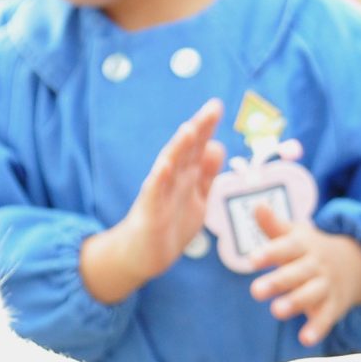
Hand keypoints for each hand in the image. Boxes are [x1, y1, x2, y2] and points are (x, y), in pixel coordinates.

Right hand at [80, 101, 223, 304]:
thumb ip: (206, 173)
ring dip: (178, 148)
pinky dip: (158, 179)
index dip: (206, 127)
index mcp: (185, 176)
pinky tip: (163, 165)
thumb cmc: (170, 224)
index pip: (197, 146)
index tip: (217, 105)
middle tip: (212, 109)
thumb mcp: (196, 197)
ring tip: (189, 129)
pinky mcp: (149, 213)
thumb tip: (217, 145)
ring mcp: (159, 194)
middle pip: (186, 150)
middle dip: (198, 129)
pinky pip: (154, 194)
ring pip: (169, 167)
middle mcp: (172, 179)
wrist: (144, 256)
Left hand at [244, 202, 360, 347]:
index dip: (270, 253)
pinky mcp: (334, 306)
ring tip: (276, 311)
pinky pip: (327, 317)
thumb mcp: (295, 235)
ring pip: (311, 294)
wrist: (355, 264)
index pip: (286, 247)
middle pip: (296, 273)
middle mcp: (315, 265)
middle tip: (255, 291)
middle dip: (278, 281)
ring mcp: (326, 286)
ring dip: (295, 302)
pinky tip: (305, 339)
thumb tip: (257, 205)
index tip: (252, 260)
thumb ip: (274, 225)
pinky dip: (317, 328)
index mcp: (303, 246)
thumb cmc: (310, 250)